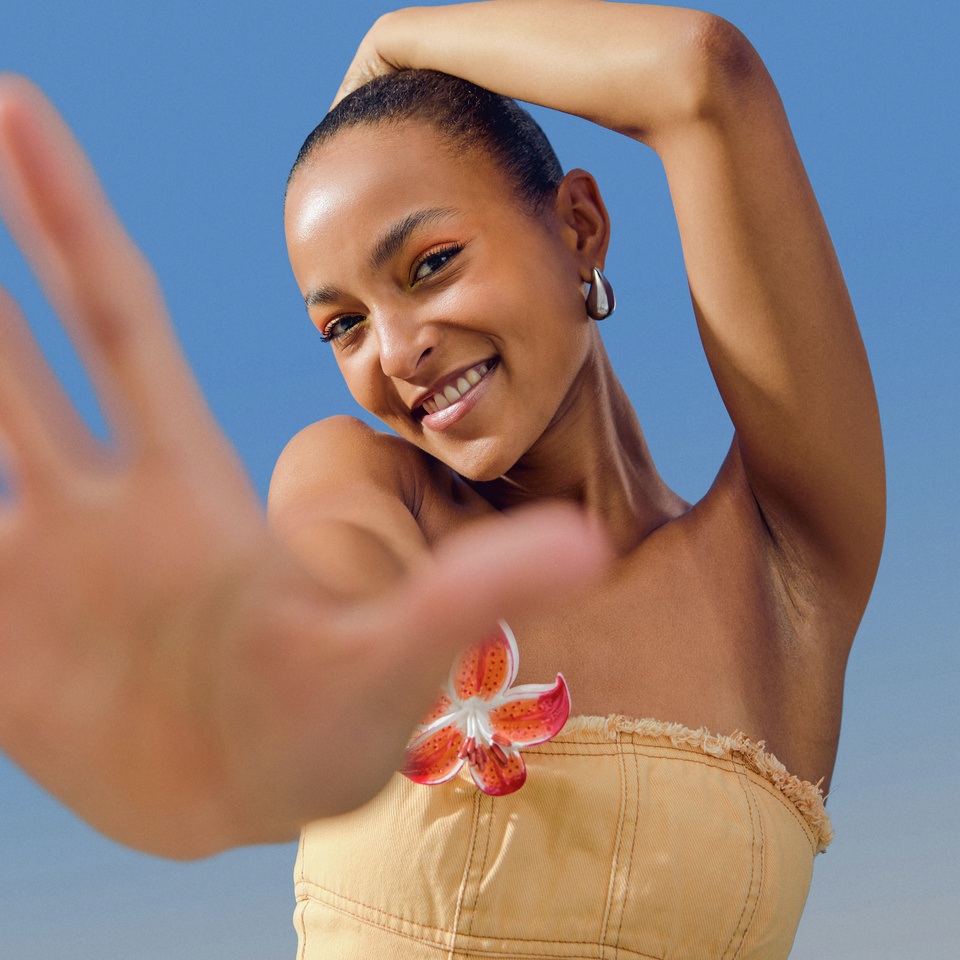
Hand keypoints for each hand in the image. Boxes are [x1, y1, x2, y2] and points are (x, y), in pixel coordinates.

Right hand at [0, 76, 608, 857]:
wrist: (263, 800)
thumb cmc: (336, 724)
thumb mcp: (401, 650)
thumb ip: (475, 586)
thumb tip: (589, 543)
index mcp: (188, 485)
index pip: (114, 320)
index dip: (63, 217)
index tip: (12, 108)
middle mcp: (104, 509)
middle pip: (9, 357)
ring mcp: (43, 576)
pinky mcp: (3, 655)